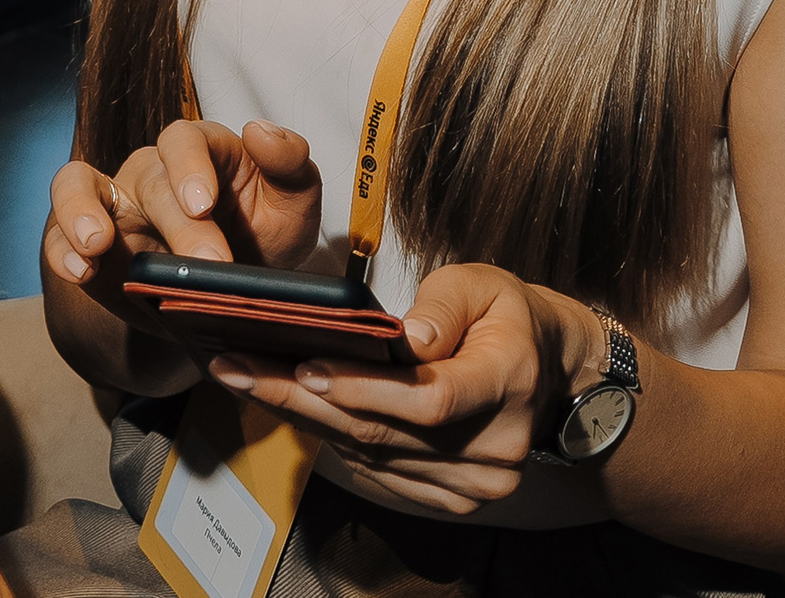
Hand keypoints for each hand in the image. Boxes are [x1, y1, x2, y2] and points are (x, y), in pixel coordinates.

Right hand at [45, 120, 324, 316]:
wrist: (231, 296)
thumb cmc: (263, 237)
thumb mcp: (293, 205)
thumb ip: (290, 164)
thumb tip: (260, 130)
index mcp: (202, 151)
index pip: (185, 139)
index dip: (190, 167)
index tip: (204, 203)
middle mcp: (152, 170)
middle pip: (149, 178)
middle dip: (176, 224)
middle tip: (206, 264)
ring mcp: (113, 204)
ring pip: (77, 184)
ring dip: (80, 210)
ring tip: (97, 244)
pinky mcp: (85, 243)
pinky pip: (56, 234)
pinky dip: (60, 249)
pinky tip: (79, 271)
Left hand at [202, 264, 606, 515]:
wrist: (549, 373)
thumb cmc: (508, 319)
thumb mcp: (484, 284)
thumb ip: (444, 305)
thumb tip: (406, 338)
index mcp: (508, 384)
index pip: (429, 400)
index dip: (362, 388)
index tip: (304, 365)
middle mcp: (493, 447)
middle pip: (383, 432)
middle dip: (299, 398)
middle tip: (235, 366)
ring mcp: (472, 483)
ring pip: (369, 454)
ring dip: (301, 418)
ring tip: (242, 379)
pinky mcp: (449, 498)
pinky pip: (375, 471)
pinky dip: (329, 437)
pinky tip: (288, 407)